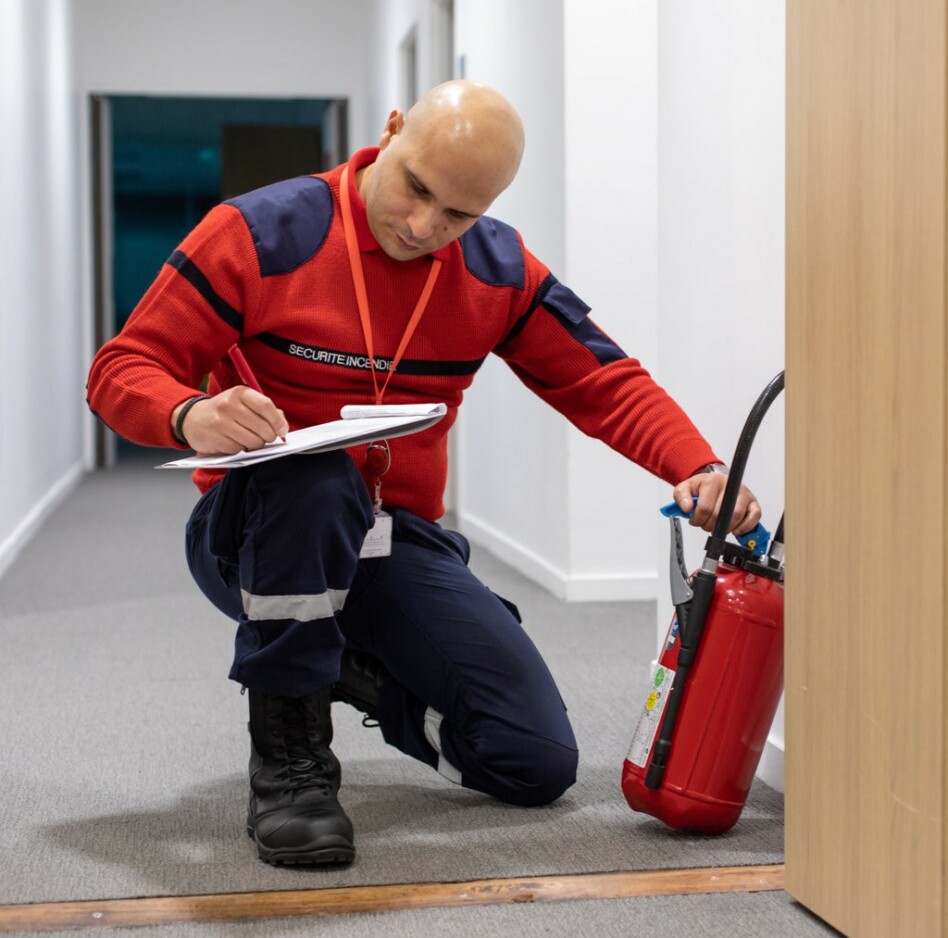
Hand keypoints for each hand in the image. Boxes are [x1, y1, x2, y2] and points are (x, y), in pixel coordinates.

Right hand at [172, 386, 288, 454]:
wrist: (192, 418)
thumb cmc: (224, 411)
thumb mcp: (242, 402)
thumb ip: (264, 410)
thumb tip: (282, 424)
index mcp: (239, 393)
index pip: (265, 406)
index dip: (278, 421)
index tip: (283, 430)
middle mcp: (229, 406)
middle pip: (262, 427)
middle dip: (269, 436)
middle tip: (267, 437)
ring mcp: (221, 423)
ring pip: (253, 441)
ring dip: (257, 445)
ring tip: (251, 440)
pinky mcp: (215, 439)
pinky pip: (239, 449)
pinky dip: (242, 449)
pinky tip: (236, 442)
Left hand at [672, 471, 760, 535]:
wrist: (715, 482)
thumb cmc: (702, 487)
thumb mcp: (685, 488)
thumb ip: (681, 497)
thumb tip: (687, 508)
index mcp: (713, 481)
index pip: (705, 508)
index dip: (698, 519)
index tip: (695, 520)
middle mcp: (731, 486)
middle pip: (720, 515)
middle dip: (709, 525)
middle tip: (705, 524)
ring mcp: (744, 494)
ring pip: (736, 517)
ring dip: (725, 528)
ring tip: (717, 526)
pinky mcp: (753, 503)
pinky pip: (754, 517)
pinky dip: (745, 527)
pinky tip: (735, 529)